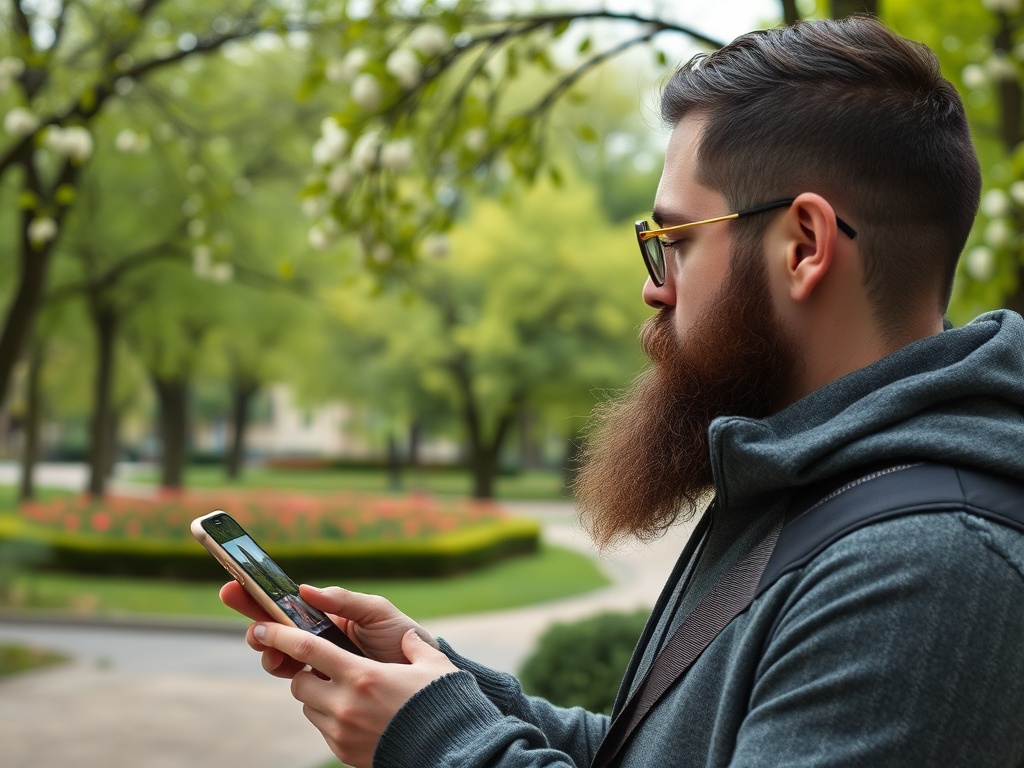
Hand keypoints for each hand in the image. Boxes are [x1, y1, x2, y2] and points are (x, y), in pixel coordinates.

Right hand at [219, 582, 436, 675]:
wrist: (426, 677)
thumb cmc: (403, 637)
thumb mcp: (378, 612)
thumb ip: (344, 601)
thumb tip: (305, 589)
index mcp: (328, 615)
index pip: (288, 604)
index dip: (259, 597)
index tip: (233, 589)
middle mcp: (320, 638)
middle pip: (276, 630)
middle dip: (257, 626)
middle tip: (256, 631)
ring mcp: (320, 664)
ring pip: (280, 657)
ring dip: (269, 652)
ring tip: (274, 653)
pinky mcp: (325, 688)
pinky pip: (296, 682)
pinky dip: (285, 673)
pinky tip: (290, 670)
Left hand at [250, 621, 457, 767]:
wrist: (448, 750)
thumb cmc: (441, 703)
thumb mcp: (432, 664)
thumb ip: (413, 646)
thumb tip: (407, 637)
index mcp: (361, 675)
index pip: (307, 649)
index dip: (279, 636)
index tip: (260, 628)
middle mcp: (345, 704)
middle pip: (299, 682)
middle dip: (305, 672)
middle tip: (326, 668)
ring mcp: (341, 732)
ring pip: (309, 707)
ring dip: (318, 695)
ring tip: (348, 693)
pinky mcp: (343, 752)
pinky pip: (323, 729)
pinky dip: (331, 718)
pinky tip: (358, 715)